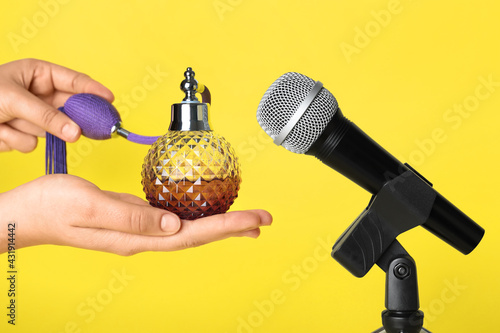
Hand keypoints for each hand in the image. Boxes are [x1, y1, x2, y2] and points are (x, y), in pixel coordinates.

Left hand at [0, 58, 113, 152]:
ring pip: (49, 130)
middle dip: (72, 120)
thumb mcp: (15, 100)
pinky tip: (0, 132)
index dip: (93, 90)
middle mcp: (38, 95)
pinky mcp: (23, 134)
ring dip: (28, 129)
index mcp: (38, 74)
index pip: (73, 82)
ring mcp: (32, 116)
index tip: (111, 100)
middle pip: (68, 110)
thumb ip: (47, 117)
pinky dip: (15, 140)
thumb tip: (77, 132)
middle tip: (93, 127)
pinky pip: (32, 143)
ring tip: (7, 122)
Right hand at [0, 175, 271, 254]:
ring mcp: (137, 230)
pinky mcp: (132, 219)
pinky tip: (201, 210)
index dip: (228, 226)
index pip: (194, 234)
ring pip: (188, 229)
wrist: (23, 214)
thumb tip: (173, 226)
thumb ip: (132, 217)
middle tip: (263, 220)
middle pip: (198, 235)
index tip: (257, 219)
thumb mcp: (89, 206)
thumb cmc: (49, 207)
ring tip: (244, 219)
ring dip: (218, 222)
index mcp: (137, 236)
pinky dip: (195, 215)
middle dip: (233, 227)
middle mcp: (142, 237)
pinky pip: (173, 219)